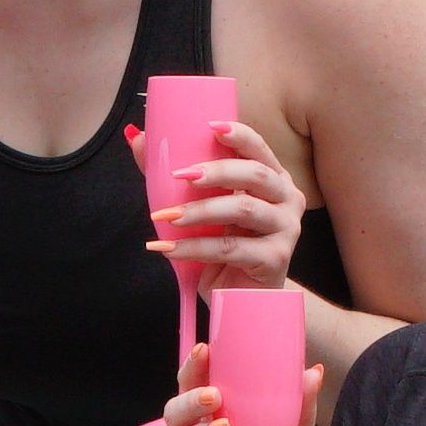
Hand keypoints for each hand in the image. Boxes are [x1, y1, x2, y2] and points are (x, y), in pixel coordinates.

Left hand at [155, 117, 306, 289]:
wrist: (242, 298)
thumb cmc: (223, 247)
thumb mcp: (202, 208)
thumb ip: (176, 175)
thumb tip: (139, 138)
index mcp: (273, 179)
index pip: (260, 149)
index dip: (239, 135)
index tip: (211, 127)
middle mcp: (287, 199)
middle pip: (255, 174)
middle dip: (216, 172)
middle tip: (180, 175)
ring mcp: (286, 229)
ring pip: (243, 210)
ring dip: (200, 211)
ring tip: (165, 217)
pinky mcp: (276, 259)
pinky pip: (231, 249)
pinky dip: (195, 248)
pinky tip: (168, 250)